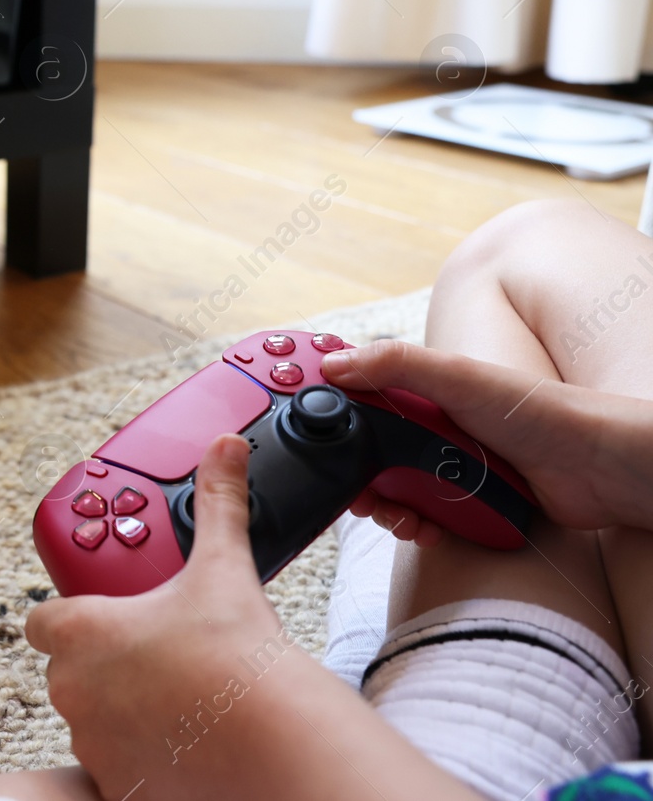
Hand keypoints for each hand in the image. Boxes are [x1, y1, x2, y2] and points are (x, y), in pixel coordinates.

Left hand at [24, 433, 486, 800]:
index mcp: (80, 631)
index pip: (43, 619)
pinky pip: (115, 764)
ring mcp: (89, 741)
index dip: (70, 613)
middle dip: (107, 661)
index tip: (104, 614)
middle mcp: (71, 689)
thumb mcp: (222, 567)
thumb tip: (225, 450)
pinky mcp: (115, 783)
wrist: (273, 742)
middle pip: (70, 668)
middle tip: (158, 653)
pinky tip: (183, 738)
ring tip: (179, 695)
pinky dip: (141, 753)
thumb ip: (217, 502)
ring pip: (92, 718)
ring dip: (122, 708)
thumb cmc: (237, 658)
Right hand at [322, 340, 647, 534]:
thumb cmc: (536, 412)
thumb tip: (333, 362)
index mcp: (420, 389)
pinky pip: (420, 519)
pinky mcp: (461, 502)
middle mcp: (428, 426)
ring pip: (389, 490)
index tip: (296, 419)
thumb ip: (394, 364)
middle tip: (350, 488)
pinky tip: (424, 528)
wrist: (594, 469)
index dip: (326, 406)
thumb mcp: (457, 376)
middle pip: (364, 451)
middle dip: (352, 473)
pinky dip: (415, 527)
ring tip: (395, 514)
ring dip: (384, 507)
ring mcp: (444, 465)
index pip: (356, 393)